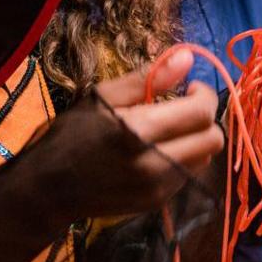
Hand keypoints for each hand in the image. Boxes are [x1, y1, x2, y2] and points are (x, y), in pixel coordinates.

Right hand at [30, 49, 225, 220]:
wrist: (47, 190)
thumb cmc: (70, 135)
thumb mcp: (102, 97)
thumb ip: (148, 78)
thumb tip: (187, 57)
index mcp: (139, 132)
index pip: (201, 113)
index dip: (204, 95)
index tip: (190, 89)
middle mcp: (154, 165)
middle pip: (213, 140)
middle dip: (205, 119)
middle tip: (184, 108)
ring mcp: (158, 189)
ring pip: (205, 159)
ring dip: (195, 140)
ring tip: (167, 131)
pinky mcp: (156, 203)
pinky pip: (187, 175)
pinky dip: (181, 158)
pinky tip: (156, 152)